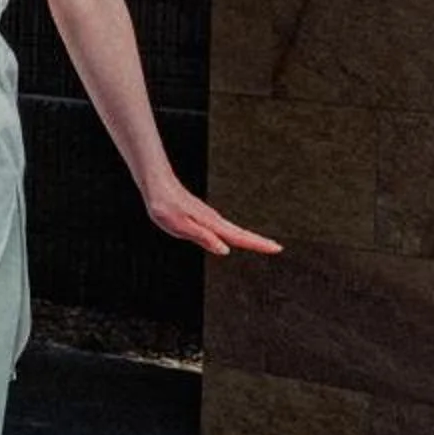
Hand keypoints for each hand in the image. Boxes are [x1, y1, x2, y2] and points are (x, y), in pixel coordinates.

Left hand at [144, 181, 280, 257]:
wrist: (156, 184)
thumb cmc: (164, 206)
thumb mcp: (180, 226)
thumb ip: (203, 238)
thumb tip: (225, 250)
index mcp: (211, 224)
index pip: (239, 237)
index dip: (258, 244)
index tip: (276, 248)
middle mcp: (213, 220)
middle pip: (241, 234)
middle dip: (259, 241)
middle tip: (277, 248)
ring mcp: (209, 217)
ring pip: (233, 230)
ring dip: (249, 238)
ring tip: (262, 245)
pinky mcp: (203, 216)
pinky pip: (223, 227)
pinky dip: (234, 233)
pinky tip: (233, 237)